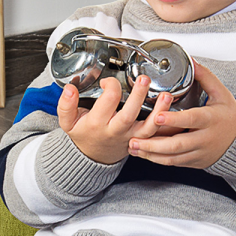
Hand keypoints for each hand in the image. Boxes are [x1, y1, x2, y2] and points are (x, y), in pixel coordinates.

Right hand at [57, 75, 173, 164]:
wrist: (92, 156)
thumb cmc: (84, 134)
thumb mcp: (68, 122)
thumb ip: (65, 104)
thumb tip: (69, 88)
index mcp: (97, 123)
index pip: (107, 101)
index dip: (110, 86)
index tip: (109, 81)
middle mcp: (116, 130)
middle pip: (129, 113)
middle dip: (138, 96)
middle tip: (143, 79)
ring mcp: (131, 136)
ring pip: (147, 127)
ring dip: (159, 111)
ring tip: (166, 96)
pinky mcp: (141, 138)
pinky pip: (155, 133)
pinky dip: (165, 123)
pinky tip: (170, 109)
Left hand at [127, 62, 235, 168]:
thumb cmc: (229, 116)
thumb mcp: (222, 94)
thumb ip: (205, 77)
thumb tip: (191, 61)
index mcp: (210, 119)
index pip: (191, 119)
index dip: (174, 119)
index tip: (158, 116)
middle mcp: (204, 138)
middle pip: (178, 144)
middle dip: (154, 144)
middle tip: (134, 139)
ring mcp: (199, 152)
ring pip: (173, 156)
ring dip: (151, 153)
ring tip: (133, 147)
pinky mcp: (194, 161)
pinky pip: (174, 162)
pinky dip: (158, 159)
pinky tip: (144, 154)